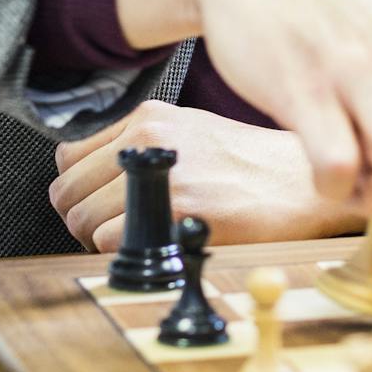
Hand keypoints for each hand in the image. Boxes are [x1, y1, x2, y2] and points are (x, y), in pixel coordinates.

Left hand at [49, 100, 363, 253]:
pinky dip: (127, 255)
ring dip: (103, 240)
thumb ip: (143, 146)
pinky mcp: (176, 209)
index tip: (104, 204)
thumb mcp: (194, 131)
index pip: (69, 158)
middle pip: (67, 191)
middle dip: (84, 219)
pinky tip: (161, 246)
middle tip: (121, 230)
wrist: (304, 182)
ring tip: (144, 238)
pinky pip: (112, 243)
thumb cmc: (255, 164)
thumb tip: (88, 176)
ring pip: (82, 220)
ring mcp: (161, 172)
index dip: (82, 189)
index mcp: (150, 116)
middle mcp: (149, 136)